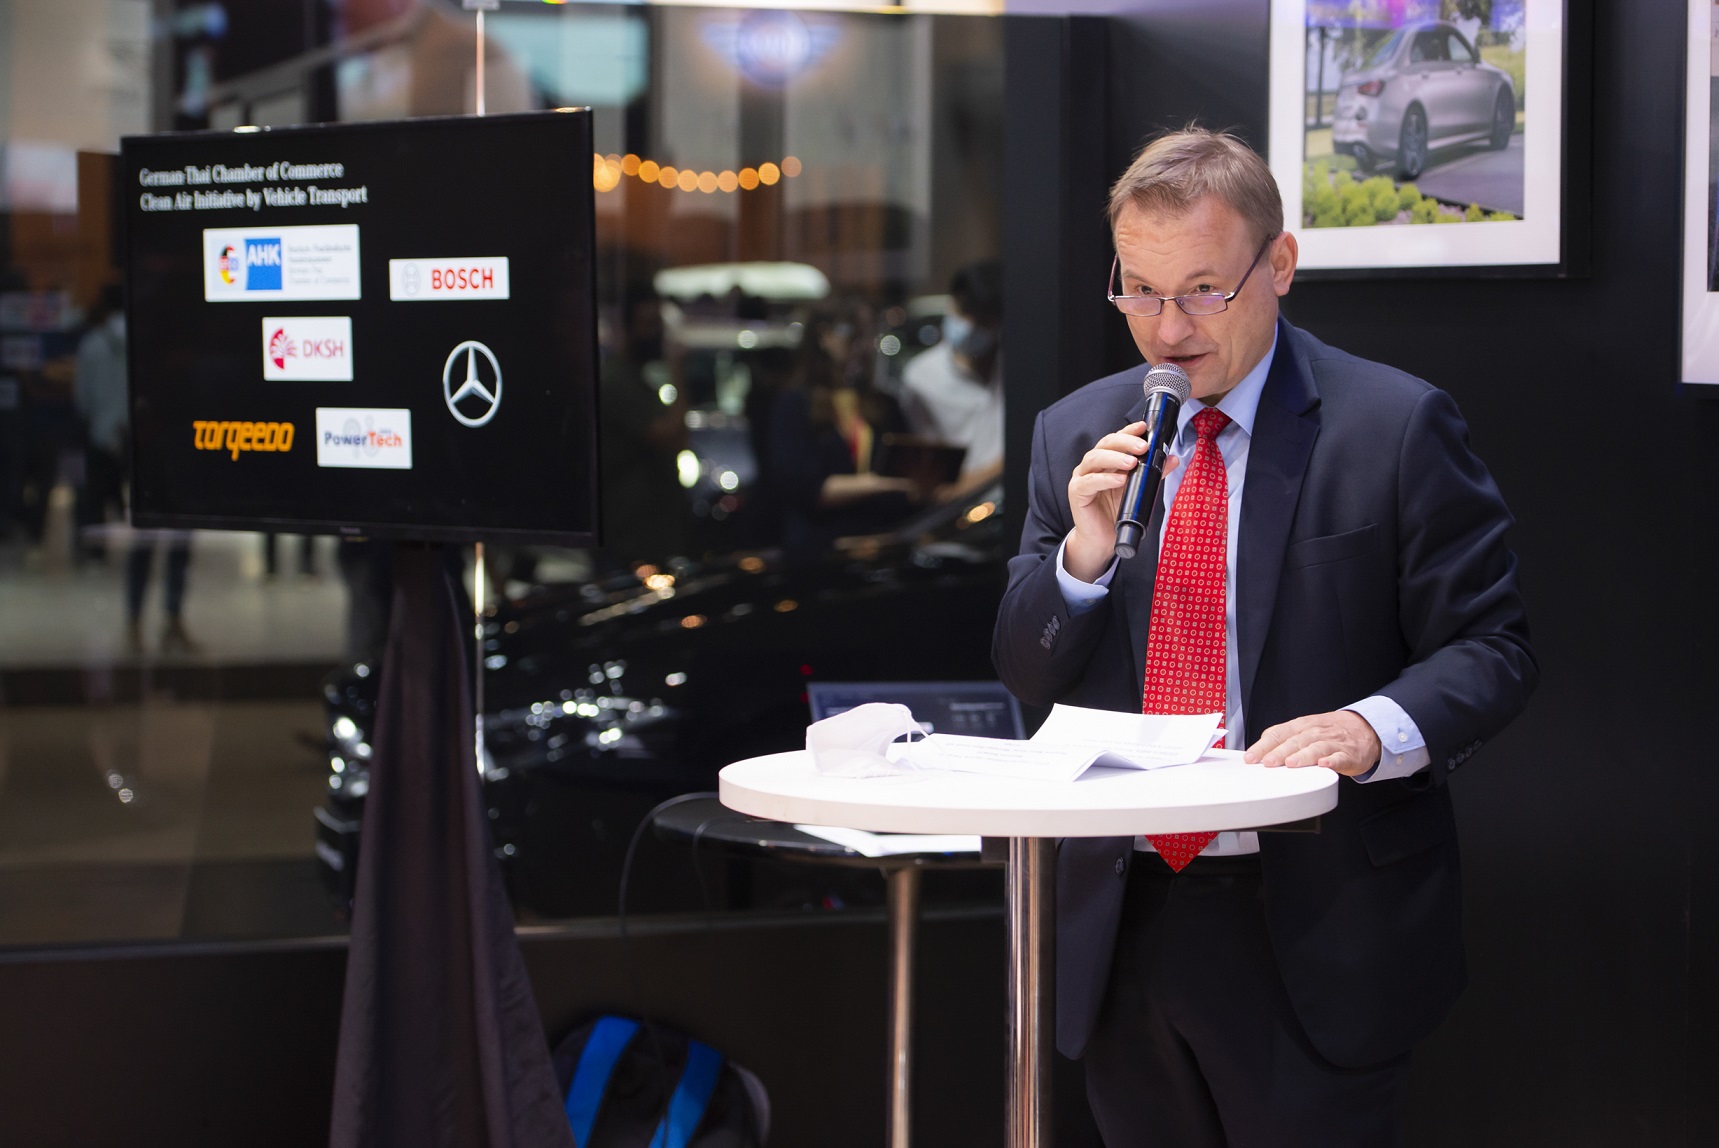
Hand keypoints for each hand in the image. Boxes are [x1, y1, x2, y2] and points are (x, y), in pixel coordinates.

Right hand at [1065, 423, 1178, 581]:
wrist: (1102, 539)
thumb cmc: (1116, 512)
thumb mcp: (1138, 490)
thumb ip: (1152, 473)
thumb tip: (1172, 459)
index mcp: (1105, 460)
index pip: (1115, 439)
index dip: (1128, 432)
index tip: (1143, 427)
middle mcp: (1092, 465)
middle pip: (1105, 444)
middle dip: (1125, 443)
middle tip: (1143, 447)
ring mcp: (1082, 477)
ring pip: (1095, 458)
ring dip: (1115, 458)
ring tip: (1132, 462)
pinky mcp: (1076, 492)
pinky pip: (1089, 482)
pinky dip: (1105, 479)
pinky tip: (1119, 480)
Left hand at [1245, 710, 1380, 776]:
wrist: (1364, 728)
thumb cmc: (1329, 731)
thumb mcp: (1304, 728)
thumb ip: (1283, 737)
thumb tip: (1259, 750)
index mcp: (1301, 725)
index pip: (1278, 734)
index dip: (1263, 746)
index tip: (1250, 758)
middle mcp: (1315, 732)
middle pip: (1295, 741)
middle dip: (1279, 752)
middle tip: (1267, 762)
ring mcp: (1333, 742)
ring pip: (1316, 748)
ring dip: (1303, 755)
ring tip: (1291, 763)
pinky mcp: (1349, 754)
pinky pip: (1340, 757)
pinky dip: (1332, 761)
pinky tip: (1324, 765)